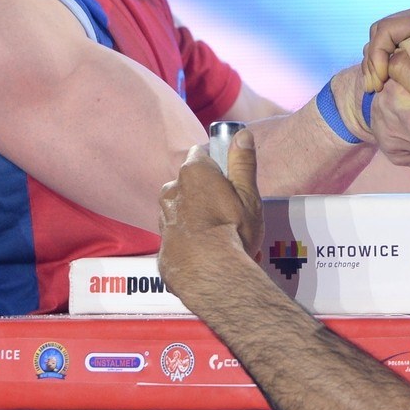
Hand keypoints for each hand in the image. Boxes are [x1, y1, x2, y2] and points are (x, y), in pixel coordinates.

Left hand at [159, 131, 263, 294]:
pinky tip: (206, 252)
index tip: (229, 179)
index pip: (200, 153)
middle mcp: (172, 189)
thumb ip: (243, 163)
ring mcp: (163, 217)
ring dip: (196, 216)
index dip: (215, 164)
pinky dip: (189, 238)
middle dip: (204, 192)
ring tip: (220, 238)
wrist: (209, 275)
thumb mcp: (248, 195)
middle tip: (228, 213)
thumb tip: (242, 134)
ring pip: (181, 208)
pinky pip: (177, 233)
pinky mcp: (162, 243)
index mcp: (194, 172)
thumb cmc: (232, 231)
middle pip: (189, 182)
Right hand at [362, 0, 409, 92]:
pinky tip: (381, 79)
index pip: (387, 30)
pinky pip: (387, 40)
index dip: (377, 57)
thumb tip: (395, 62)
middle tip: (374, 87)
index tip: (381, 82)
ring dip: (375, 63)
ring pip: (382, 36)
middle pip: (382, 31)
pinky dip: (381, 60)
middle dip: (374, 61)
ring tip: (376, 86)